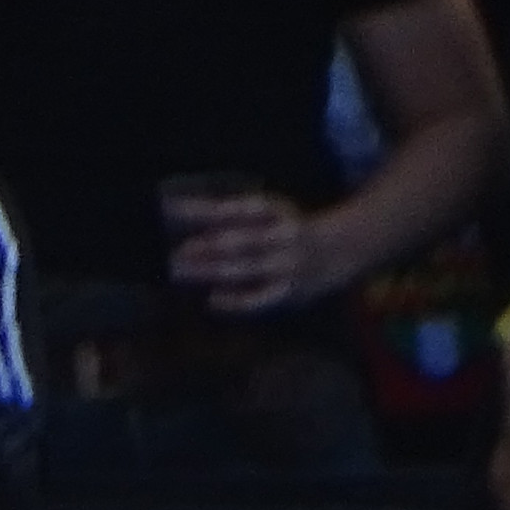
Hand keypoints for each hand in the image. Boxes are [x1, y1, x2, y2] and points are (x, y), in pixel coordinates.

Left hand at [167, 189, 320, 315]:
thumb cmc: (283, 227)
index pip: (233, 209)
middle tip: (174, 253)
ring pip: (244, 268)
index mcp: (274, 209)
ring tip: (179, 272)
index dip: (200, 210)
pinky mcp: (288, 290)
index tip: (168, 210)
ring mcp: (286, 264)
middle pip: (238, 240)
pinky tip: (212, 300)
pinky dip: (236, 301)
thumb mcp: (263, 210)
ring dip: (210, 271)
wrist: (341, 251)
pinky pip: (260, 298)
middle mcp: (282, 235)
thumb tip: (171, 209)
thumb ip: (222, 211)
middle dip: (204, 247)